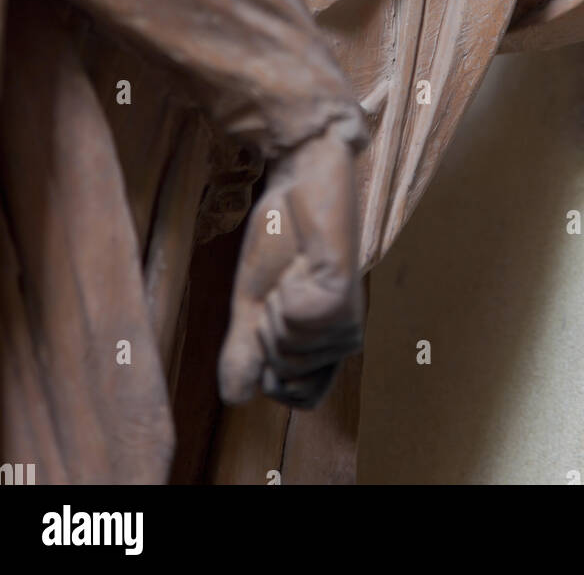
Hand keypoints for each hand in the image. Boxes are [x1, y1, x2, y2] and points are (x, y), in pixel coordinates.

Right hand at [219, 124, 362, 408]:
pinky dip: (286, 290)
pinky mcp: (344, 291)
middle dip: (266, 331)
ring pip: (290, 347)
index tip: (269, 320)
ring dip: (275, 305)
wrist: (297, 184)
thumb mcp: (250, 303)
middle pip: (286, 373)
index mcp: (326, 344)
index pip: (300, 398)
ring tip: (294, 268)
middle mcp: (344, 337)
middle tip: (281, 284)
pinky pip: (299, 318)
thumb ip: (244, 351)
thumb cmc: (279, 239)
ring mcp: (347, 317)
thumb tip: (235, 399)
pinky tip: (304, 261)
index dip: (269, 370)